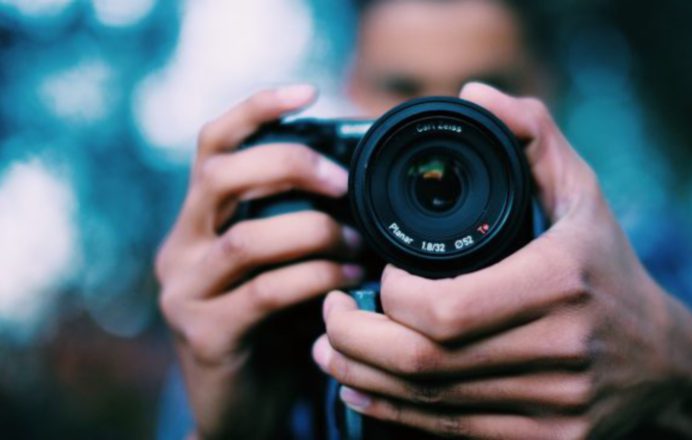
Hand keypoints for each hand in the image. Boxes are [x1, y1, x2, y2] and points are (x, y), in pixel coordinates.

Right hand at [156, 85, 363, 437]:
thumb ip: (296, 223)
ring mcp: (187, 292)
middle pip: (221, 176)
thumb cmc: (274, 324)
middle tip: (343, 182)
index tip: (307, 91)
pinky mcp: (206, 336)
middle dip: (290, 165)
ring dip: (315, 233)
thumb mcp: (280, 264)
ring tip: (358, 242)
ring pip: (248, 239)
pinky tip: (349, 283)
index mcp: (200, 220)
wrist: (245, 405)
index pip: (213, 145)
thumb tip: (359, 180)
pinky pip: (266, 293)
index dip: (256, 110)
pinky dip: (315, 280)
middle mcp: (182, 247)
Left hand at [314, 83, 691, 438]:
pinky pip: (448, 433)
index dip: (388, 296)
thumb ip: (532, 135)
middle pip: (424, 361)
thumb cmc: (608, 269)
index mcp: (559, 284)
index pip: (443, 308)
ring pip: (427, 402)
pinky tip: (360, 389)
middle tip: (329, 311)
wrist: (661, 362)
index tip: (376, 275)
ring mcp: (550, 404)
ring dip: (360, 376)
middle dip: (354, 339)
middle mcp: (556, 350)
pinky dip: (392, 412)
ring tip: (328, 349)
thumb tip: (474, 95)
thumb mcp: (582, 194)